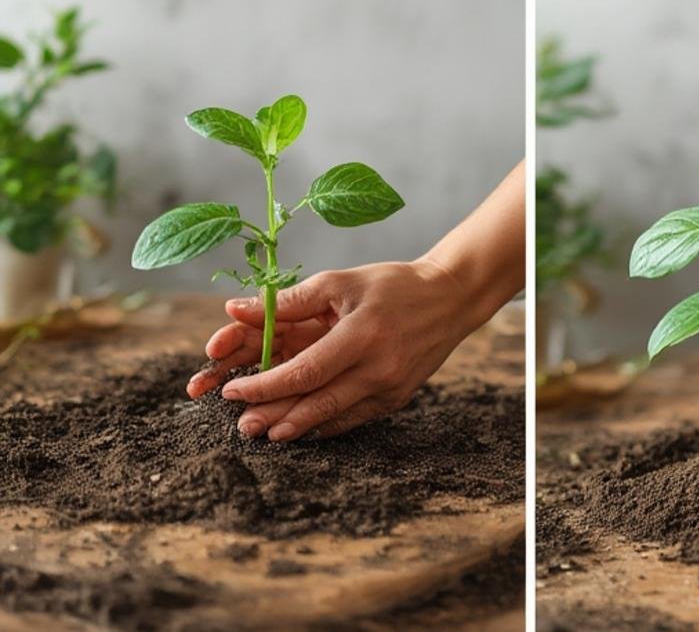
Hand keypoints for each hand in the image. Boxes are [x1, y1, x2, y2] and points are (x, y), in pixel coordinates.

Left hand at [186, 260, 472, 440]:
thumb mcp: (341, 282)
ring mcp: (388, 389)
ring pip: (332, 417)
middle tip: (241, 425)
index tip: (232, 388)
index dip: (266, 385)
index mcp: (362, 334)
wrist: (450, 298)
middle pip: (315, 402)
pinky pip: (351, 418)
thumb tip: (234, 310)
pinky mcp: (395, 400)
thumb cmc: (391, 284)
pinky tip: (298, 426)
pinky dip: (322, 423)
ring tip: (263, 431)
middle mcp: (377, 368)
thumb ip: (289, 301)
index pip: (305, 371)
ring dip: (294, 426)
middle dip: (273, 414)